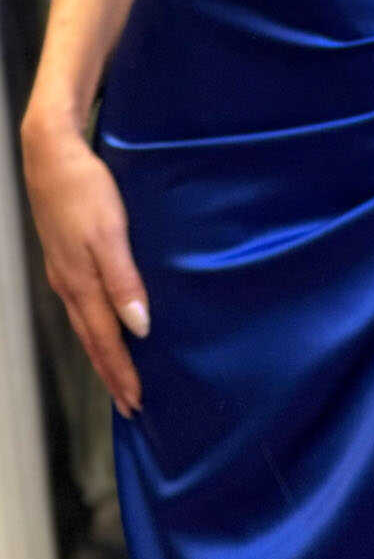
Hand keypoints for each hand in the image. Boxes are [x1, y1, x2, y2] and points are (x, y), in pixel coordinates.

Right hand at [22, 120, 148, 418]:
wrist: (50, 153)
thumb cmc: (84, 188)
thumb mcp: (110, 233)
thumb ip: (123, 281)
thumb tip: (138, 327)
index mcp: (81, 283)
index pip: (106, 340)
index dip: (122, 373)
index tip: (137, 402)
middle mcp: (69, 285)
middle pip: (93, 341)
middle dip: (112, 374)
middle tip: (130, 405)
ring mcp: (63, 271)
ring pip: (85, 325)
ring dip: (102, 354)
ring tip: (118, 376)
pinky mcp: (64, 256)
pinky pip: (82, 305)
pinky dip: (95, 327)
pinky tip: (103, 324)